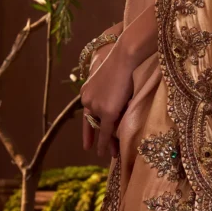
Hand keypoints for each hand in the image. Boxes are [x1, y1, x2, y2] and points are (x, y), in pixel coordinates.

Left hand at [80, 39, 134, 158]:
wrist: (125, 57)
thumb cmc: (122, 63)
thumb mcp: (111, 81)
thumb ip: (109, 95)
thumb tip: (115, 108)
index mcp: (86, 91)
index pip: (87, 113)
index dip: (88, 129)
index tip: (87, 142)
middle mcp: (87, 100)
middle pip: (93, 123)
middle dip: (97, 137)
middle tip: (96, 150)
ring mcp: (96, 106)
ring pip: (101, 128)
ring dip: (105, 142)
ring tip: (109, 153)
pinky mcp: (107, 112)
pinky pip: (105, 132)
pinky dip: (104, 143)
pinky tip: (104, 153)